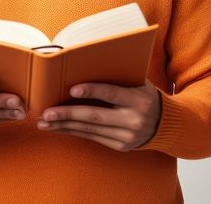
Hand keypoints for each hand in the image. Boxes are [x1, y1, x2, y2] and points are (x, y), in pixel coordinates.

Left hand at [36, 80, 162, 150]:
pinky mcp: (120, 146)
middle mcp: (133, 119)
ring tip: (44, 122)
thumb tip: (85, 64)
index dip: (92, 91)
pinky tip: (59, 128)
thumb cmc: (145, 95)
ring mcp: (126, 135)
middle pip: (95, 116)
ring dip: (64, 126)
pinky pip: (92, 137)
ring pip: (89, 130)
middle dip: (68, 114)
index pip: (111, 93)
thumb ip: (118, 76)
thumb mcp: (139, 83)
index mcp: (138, 99)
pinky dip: (73, 132)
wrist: (166, 124)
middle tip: (47, 112)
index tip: (72, 89)